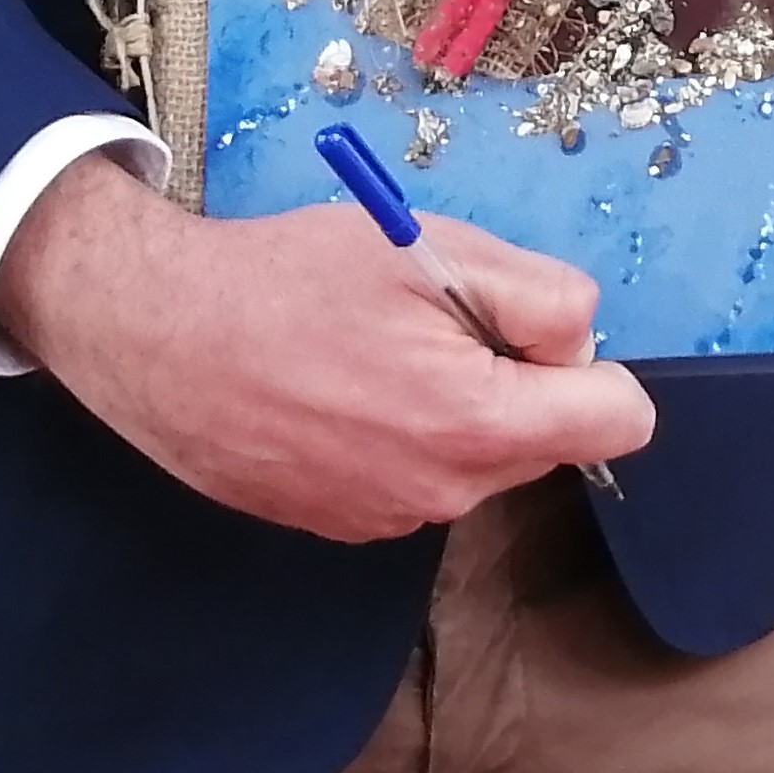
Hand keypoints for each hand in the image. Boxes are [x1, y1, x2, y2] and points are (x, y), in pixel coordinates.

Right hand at [0, 156, 654, 539]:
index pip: (621, 421)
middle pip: (548, 439)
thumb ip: (540, 295)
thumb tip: (582, 341)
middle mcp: (442, 493)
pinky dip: (399, 434)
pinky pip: (417, 477)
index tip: (524, 327)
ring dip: (454, 407)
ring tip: (371, 350)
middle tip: (429, 322)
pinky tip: (335, 388)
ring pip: (477, 459)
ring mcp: (388, 520)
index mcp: (477, 425)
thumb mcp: (431, 247)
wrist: (152, 333)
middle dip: (515, 379)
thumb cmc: (285, 280)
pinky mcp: (341, 525)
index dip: (587, 362)